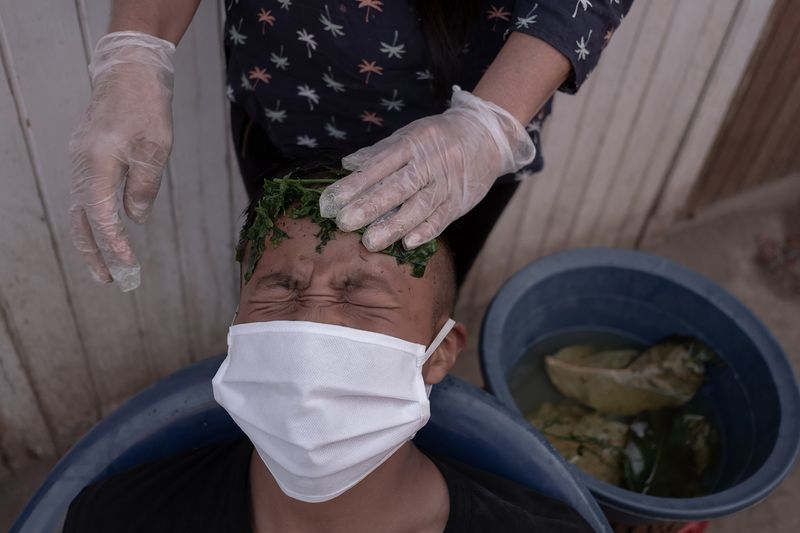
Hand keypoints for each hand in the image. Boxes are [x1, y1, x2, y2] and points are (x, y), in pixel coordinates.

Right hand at [69, 31, 174, 290]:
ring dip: (92, 239)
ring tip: (107, 265)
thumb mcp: (155, 150)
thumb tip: (135, 218)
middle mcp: (82, 166)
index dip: (114, 245)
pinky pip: (85, 195)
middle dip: (93, 253)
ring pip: (79, 209)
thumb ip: (144, 187)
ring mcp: (81, 160)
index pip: (102, 217)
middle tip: (109, 281)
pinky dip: (93, 219)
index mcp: (97, 165)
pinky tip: (107, 231)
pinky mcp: (87, 156)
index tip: (128, 266)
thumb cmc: (146, 108)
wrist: (129, 72)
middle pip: (81, 220)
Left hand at [319, 87, 534, 251]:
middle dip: (370, 205)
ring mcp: (446, 183)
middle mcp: (430, 162)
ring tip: (370, 241)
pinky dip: (426, 231)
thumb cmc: (439, 138)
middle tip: (345, 222)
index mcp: (412, 143)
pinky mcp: (460, 201)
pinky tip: (408, 243)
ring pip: (419, 206)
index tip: (332, 200)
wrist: (487, 136)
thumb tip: (348, 166)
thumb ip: (379, 152)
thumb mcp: (410, 135)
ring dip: (394, 225)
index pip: (379, 165)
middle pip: (397, 186)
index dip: (355, 184)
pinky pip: (442, 217)